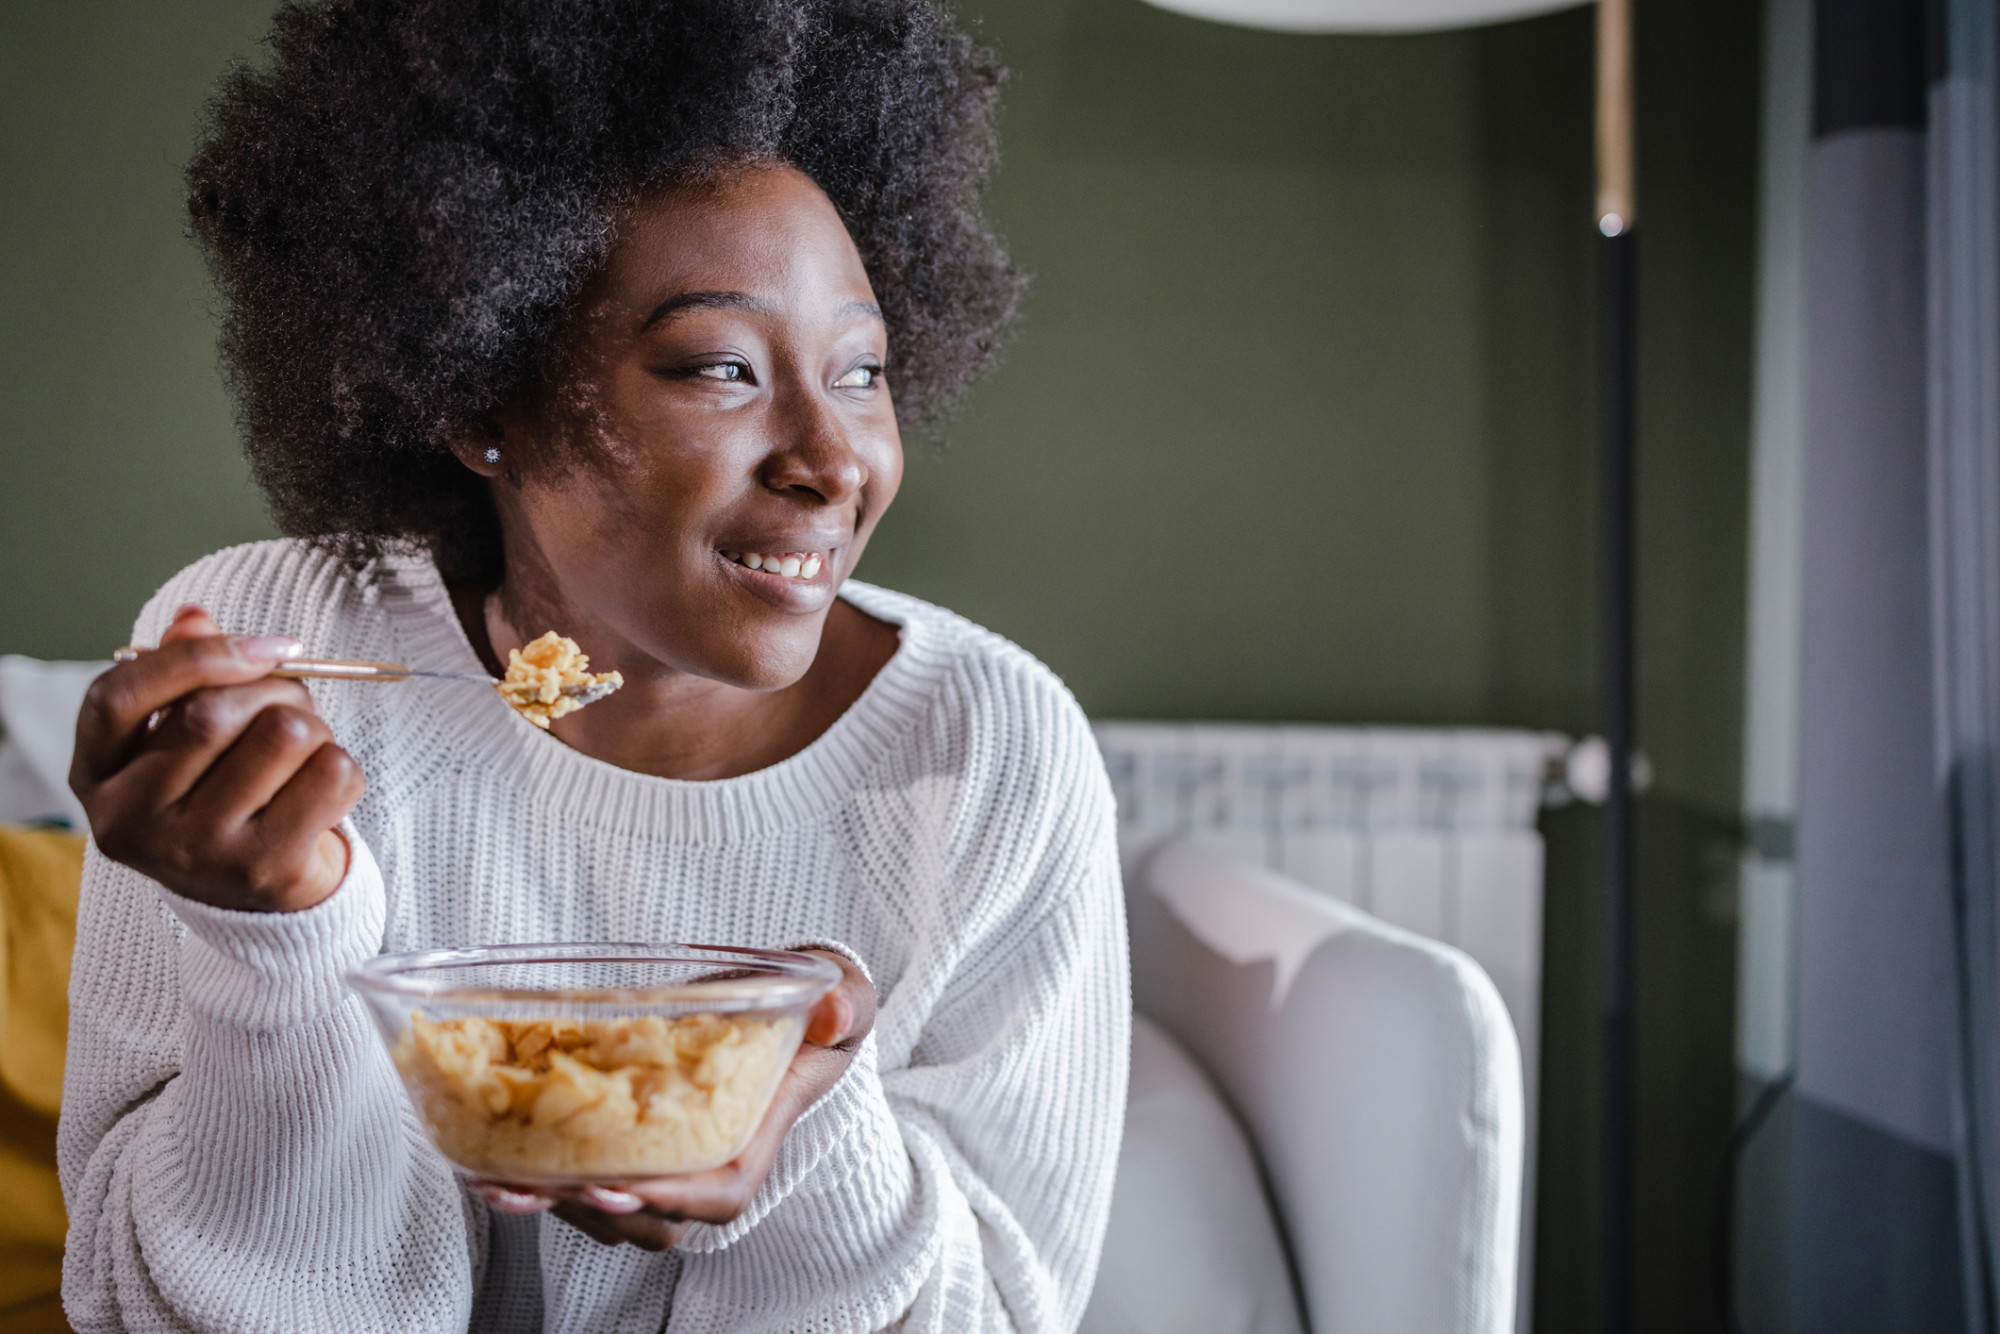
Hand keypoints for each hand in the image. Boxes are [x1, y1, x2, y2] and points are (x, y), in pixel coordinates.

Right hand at [70, 605, 365, 912]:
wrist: (258, 907)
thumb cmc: (220, 798)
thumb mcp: (182, 741)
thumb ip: (183, 676)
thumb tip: (193, 615)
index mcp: (96, 777)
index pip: (119, 696)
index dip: (195, 656)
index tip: (266, 646)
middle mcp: (131, 821)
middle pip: (213, 712)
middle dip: (276, 689)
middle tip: (296, 704)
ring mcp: (195, 852)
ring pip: (283, 735)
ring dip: (316, 726)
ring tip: (307, 752)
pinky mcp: (263, 870)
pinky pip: (331, 774)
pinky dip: (344, 768)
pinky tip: (323, 792)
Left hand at [472, 950, 877, 1249]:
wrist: (791, 1009)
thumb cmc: (815, 1012)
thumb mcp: (842, 998)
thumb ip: (845, 1004)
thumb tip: (832, 1018)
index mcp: (756, 1133)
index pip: (720, 1192)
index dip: (669, 1199)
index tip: (619, 1184)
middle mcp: (707, 1161)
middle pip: (652, 1219)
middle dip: (594, 1212)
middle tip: (536, 1186)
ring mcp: (664, 1158)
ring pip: (609, 1210)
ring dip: (552, 1203)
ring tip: (497, 1180)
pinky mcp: (627, 1142)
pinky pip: (582, 1180)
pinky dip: (536, 1176)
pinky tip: (488, 1156)